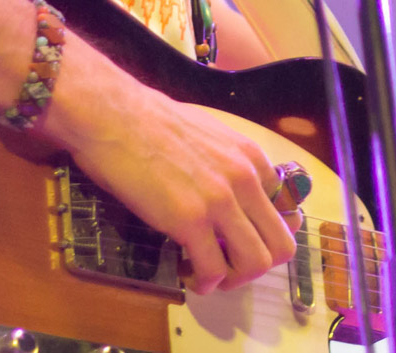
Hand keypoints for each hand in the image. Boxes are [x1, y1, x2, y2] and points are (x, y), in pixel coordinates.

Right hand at [38, 37, 297, 292]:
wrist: (114, 114)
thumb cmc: (150, 120)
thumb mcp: (208, 134)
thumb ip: (227, 162)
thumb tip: (226, 190)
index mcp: (251, 156)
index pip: (281, 212)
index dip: (259, 233)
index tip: (235, 238)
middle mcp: (246, 178)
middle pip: (281, 245)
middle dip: (256, 265)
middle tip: (228, 266)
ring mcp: (220, 200)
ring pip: (255, 264)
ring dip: (234, 279)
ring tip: (208, 274)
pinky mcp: (189, 220)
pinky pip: (212, 270)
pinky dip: (203, 282)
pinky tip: (186, 273)